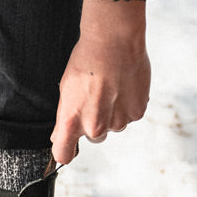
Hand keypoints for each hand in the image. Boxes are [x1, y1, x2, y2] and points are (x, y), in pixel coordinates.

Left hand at [51, 0, 149, 165]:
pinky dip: (128, 105)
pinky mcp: (137, 113)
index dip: (65, 150)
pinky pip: (130, 115)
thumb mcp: (66, 89)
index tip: (67, 146)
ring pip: (114, 126)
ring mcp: (118, 121)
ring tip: (111, 87)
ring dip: (113, 113)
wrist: (114, 41)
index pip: (63, 154)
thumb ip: (65, 116)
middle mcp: (95, 127)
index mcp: (72, 121)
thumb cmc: (85, 61)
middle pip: (94, 138)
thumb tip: (59, 137)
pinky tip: (124, 85)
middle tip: (96, 97)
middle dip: (94, 123)